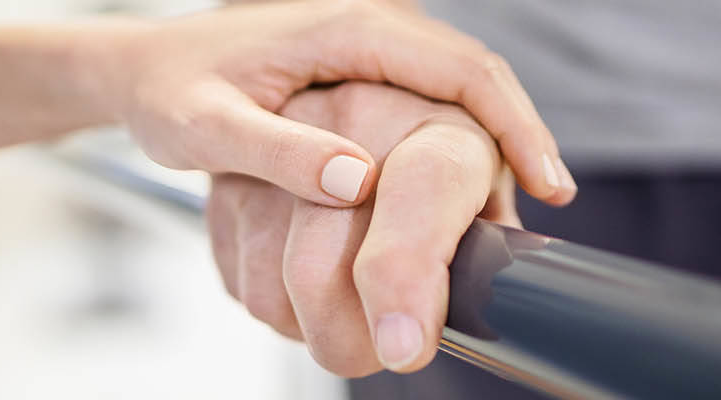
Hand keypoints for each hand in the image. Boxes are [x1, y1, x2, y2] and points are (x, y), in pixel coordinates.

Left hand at [98, 0, 575, 207]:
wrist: (141, 70)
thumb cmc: (167, 90)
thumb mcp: (206, 127)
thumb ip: (277, 152)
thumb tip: (358, 183)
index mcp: (345, 29)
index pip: (459, 67)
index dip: (511, 123)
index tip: (542, 179)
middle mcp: (366, 30)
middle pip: (474, 76)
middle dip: (518, 135)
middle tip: (547, 202)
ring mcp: (365, 50)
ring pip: (456, 88)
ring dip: (492, 140)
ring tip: (513, 207)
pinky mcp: (358, 73)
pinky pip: (426, 100)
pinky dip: (456, 142)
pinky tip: (463, 191)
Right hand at [206, 82, 526, 376]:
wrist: (381, 106)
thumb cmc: (447, 166)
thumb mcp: (491, 195)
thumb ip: (490, 247)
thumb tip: (486, 311)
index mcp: (439, 126)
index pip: (420, 195)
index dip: (405, 281)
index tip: (404, 347)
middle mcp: (354, 119)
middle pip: (321, 269)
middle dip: (350, 340)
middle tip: (388, 347)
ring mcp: (281, 146)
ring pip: (275, 290)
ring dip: (314, 327)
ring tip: (355, 299)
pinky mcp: (230, 180)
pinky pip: (244, 285)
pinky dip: (281, 307)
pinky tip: (314, 277)